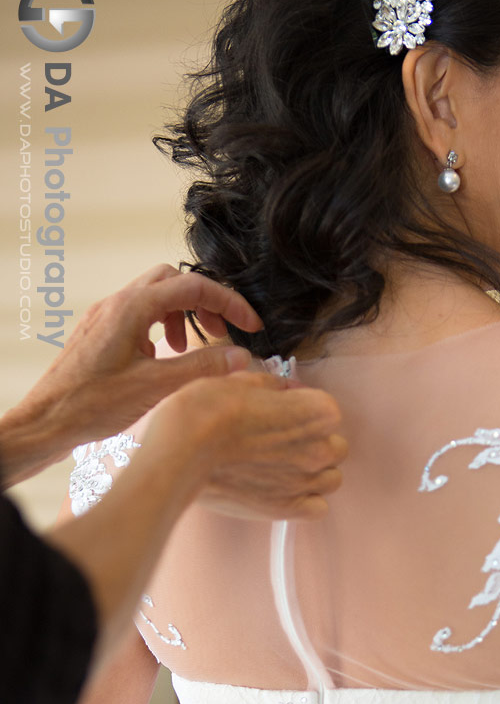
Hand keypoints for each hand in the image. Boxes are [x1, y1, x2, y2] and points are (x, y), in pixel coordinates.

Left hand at [0, 265, 262, 486]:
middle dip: (205, 304)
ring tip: (189, 351)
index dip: (229, 304)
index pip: (193, 287)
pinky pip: (138, 316)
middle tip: (222, 335)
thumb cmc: (92, 405)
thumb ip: (201, 367)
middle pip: (174, 282)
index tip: (250, 325)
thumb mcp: (155, 387)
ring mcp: (105, 316)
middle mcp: (116, 304)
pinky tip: (162, 360)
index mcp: (131, 309)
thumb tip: (240, 357)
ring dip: (182, 317)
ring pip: (155, 297)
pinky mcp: (100, 332)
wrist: (46, 421)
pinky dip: (161, 329)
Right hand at [147, 371, 347, 519]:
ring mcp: (306, 481)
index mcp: (318, 411)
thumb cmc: (208, 411)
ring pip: (330, 479)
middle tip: (282, 443)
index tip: (282, 413)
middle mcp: (321, 447)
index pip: (327, 412)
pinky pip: (317, 509)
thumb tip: (283, 389)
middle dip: (314, 444)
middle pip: (335, 448)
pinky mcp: (288, 509)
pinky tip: (283, 491)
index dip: (303, 411)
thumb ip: (273, 386)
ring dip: (313, 474)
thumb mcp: (242, 381)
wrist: (183, 451)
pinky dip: (305, 502)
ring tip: (281, 469)